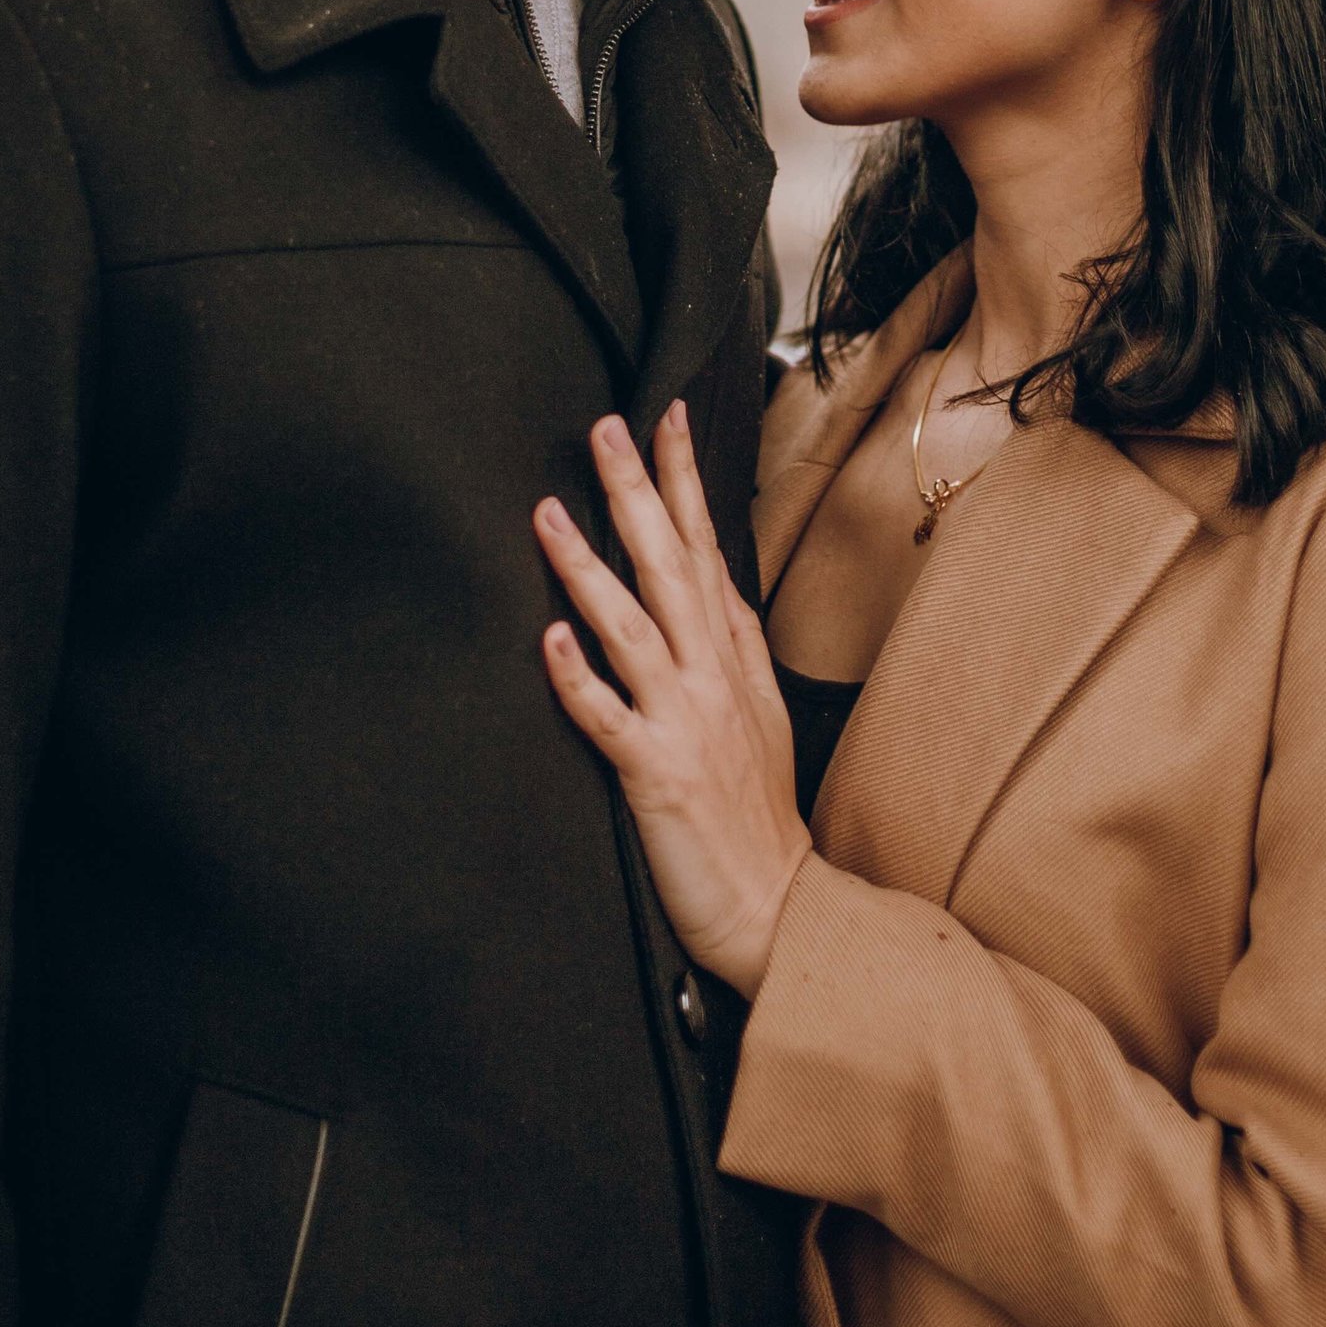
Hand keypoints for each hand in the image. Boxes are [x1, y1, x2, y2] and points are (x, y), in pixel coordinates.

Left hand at [536, 403, 811, 998]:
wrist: (776, 907)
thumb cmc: (758, 814)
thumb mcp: (760, 712)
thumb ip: (732, 642)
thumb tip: (710, 575)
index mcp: (732, 660)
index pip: (705, 551)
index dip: (685, 483)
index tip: (664, 419)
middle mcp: (710, 679)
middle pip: (670, 568)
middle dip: (639, 493)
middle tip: (607, 429)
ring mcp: (685, 723)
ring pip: (632, 628)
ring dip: (587, 567)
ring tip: (549, 512)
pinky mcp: (656, 775)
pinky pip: (609, 719)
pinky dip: (578, 678)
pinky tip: (548, 639)